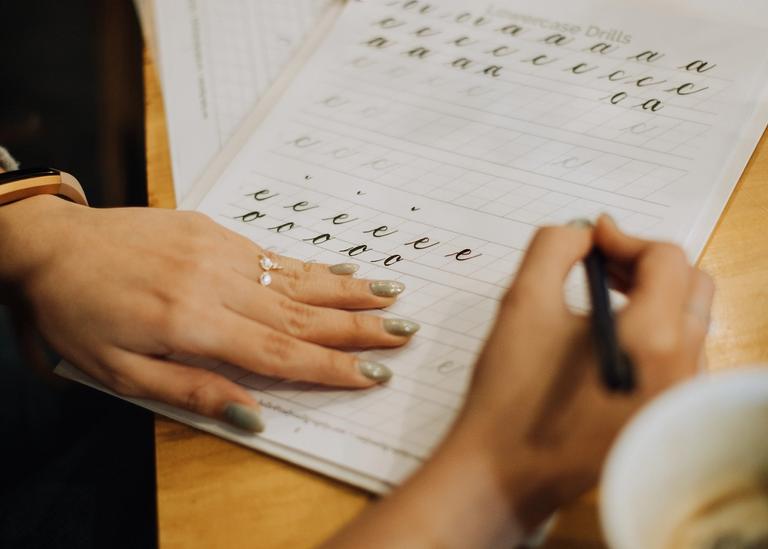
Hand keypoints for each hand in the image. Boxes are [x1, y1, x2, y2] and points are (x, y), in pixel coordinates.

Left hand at [0, 196, 418, 430]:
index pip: (278, 352)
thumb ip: (190, 390)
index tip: (373, 373)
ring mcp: (217, 250)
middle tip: (404, 331)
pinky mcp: (213, 229)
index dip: (330, 367)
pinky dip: (311, 266)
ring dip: (346, 291)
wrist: (53, 245)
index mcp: (190, 322)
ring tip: (390, 295)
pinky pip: (272, 253)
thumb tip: (250, 413)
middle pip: (300, 313)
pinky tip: (340, 271)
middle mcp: (213, 282)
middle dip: (357, 327)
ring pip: (294, 278)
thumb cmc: (79, 314)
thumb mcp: (119, 372)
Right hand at [451, 215, 713, 529]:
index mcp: (651, 340)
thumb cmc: (509, 394)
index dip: (625, 237)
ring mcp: (678, 400)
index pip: (667, 260)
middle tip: (599, 263)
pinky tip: (607, 338)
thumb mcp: (522, 303)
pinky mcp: (666, 417)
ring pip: (688, 322)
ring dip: (651, 296)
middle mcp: (681, 371)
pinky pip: (679, 357)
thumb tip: (583, 233)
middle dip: (646, 264)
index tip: (591, 240)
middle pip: (691, 287)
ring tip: (600, 295)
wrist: (505, 471)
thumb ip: (552, 247)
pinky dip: (652, 332)